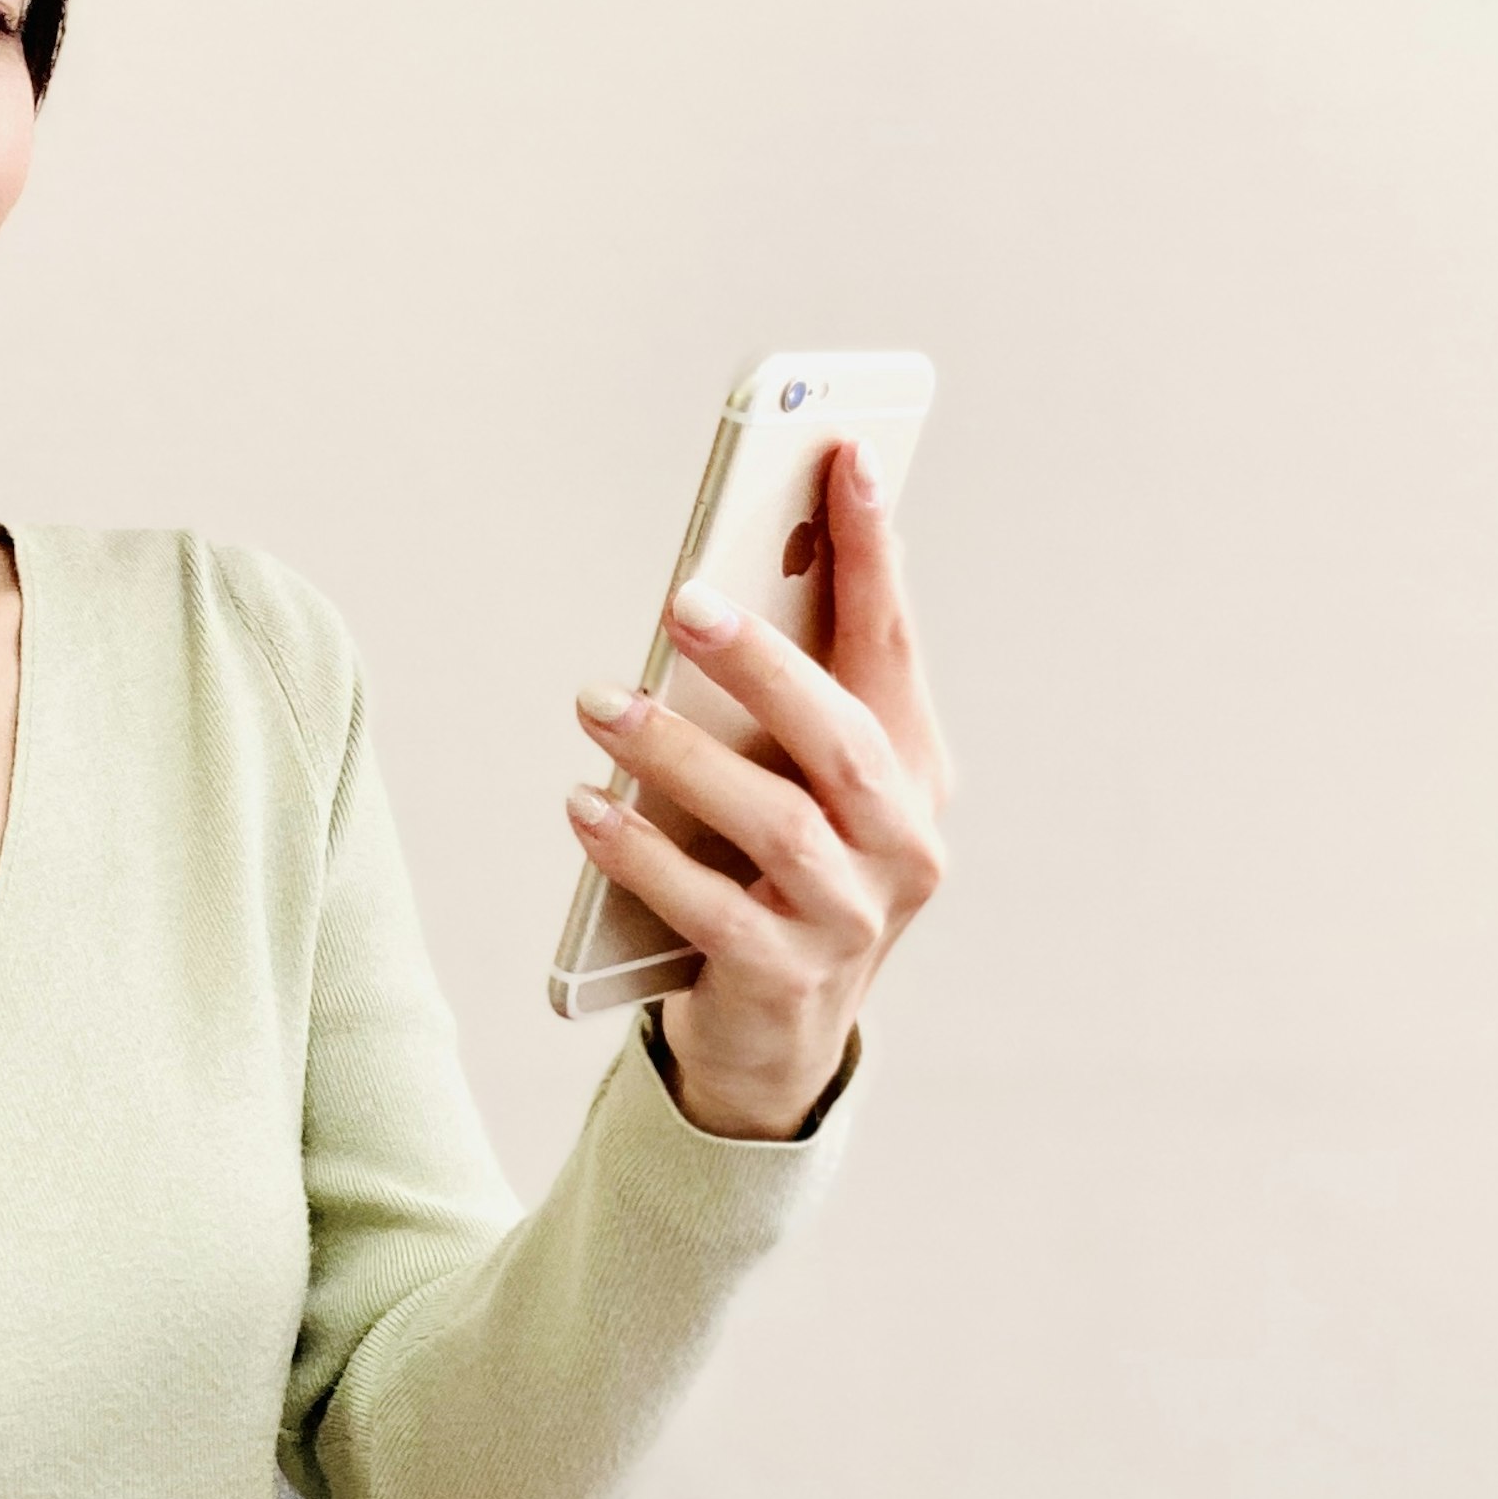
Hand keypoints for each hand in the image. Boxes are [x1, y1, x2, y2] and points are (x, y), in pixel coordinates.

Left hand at [564, 438, 950, 1137]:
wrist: (777, 1041)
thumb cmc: (777, 875)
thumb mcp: (800, 783)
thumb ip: (789, 696)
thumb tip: (733, 577)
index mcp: (914, 772)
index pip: (895, 645)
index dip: (875, 553)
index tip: (847, 458)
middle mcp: (902, 843)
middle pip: (841, 738)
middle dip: (765, 663)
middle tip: (684, 602)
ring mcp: (853, 918)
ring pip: (776, 820)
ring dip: (679, 753)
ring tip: (599, 702)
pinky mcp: (787, 977)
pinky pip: (710, 907)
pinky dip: (642, 850)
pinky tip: (583, 806)